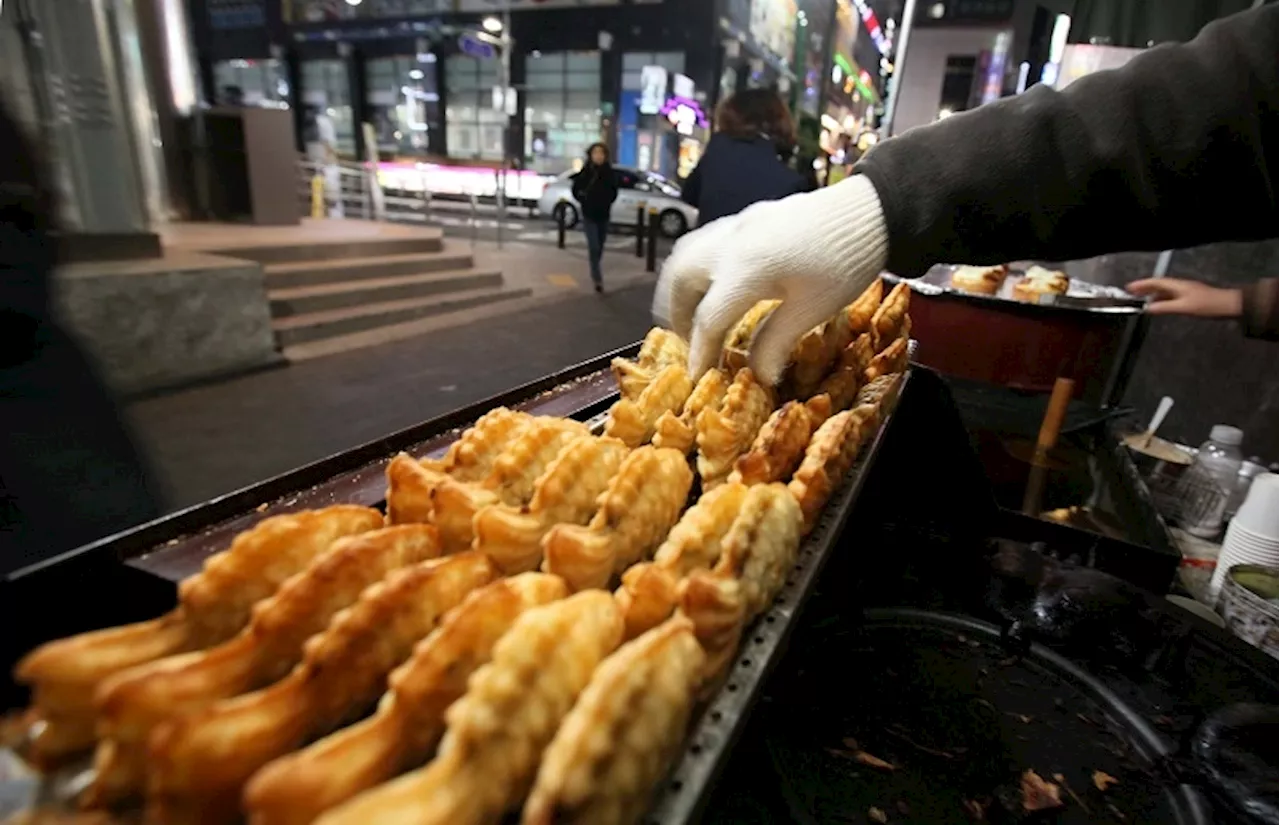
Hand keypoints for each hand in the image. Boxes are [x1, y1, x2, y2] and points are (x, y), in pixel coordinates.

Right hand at [653, 176, 888, 383]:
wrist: (870, 210)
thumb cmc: (846, 262)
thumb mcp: (813, 309)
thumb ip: (776, 342)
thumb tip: (758, 376)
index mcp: (745, 269)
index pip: (708, 319)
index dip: (701, 351)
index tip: (698, 376)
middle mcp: (730, 243)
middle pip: (680, 279)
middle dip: (676, 314)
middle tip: (690, 340)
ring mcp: (738, 224)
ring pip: (687, 253)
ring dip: (683, 286)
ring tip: (697, 312)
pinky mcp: (750, 216)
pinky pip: (707, 241)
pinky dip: (700, 267)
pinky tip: (720, 282)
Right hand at [1126, 278, 1242, 317]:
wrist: (1229, 305)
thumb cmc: (1206, 305)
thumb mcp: (1183, 308)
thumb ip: (1164, 308)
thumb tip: (1147, 308)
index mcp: (1177, 285)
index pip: (1156, 282)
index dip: (1142, 284)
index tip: (1128, 287)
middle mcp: (1180, 286)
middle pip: (1159, 285)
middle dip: (1145, 288)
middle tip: (1131, 292)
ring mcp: (1186, 291)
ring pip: (1165, 291)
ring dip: (1152, 294)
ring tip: (1141, 299)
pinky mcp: (1190, 298)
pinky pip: (1170, 296)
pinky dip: (1161, 299)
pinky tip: (1158, 306)